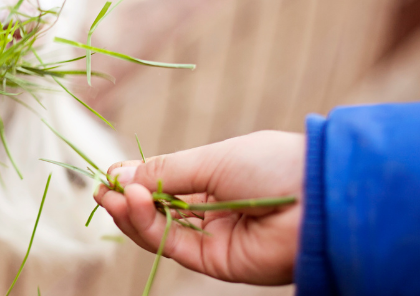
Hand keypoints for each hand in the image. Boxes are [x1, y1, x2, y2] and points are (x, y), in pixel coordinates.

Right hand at [94, 131, 304, 284]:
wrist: (317, 197)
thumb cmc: (273, 165)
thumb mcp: (212, 159)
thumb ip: (165, 171)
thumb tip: (120, 174)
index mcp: (216, 180)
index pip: (165, 184)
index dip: (136, 180)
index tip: (110, 172)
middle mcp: (212, 211)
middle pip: (158, 210)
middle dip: (127, 199)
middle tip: (102, 187)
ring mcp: (213, 238)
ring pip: (159, 230)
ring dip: (131, 213)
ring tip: (112, 195)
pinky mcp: (215, 262)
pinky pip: (172, 245)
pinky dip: (147, 226)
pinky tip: (133, 204)